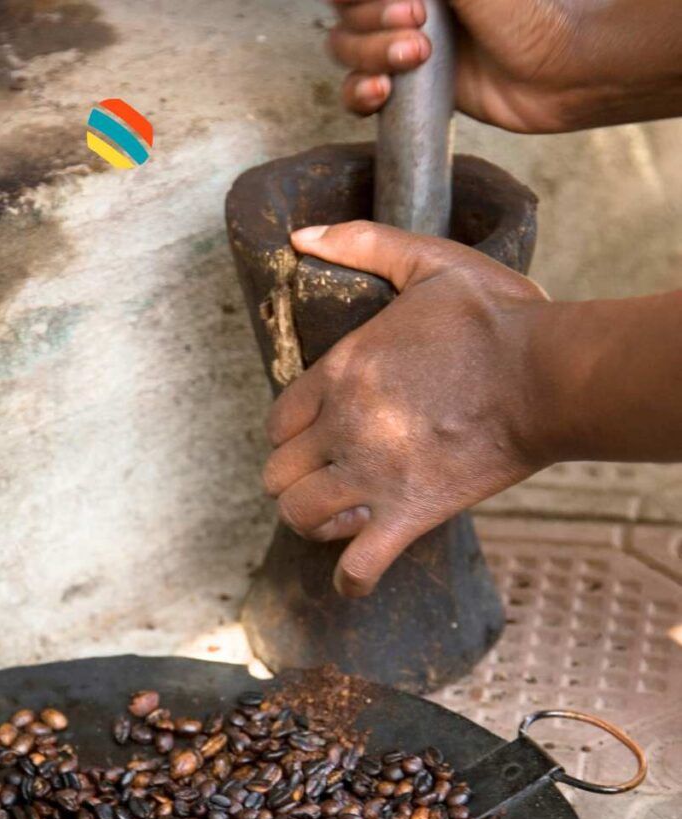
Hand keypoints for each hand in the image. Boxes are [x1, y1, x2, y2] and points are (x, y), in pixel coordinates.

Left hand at [262, 221, 551, 597]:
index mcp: (341, 373)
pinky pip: (360, 564)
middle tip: (321, 480)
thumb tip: (301, 235)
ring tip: (339, 517)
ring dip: (313, 522)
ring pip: (302, 517)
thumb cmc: (495, 320)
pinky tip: (355, 577)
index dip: (289, 436)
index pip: (278, 423)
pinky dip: (352, 579)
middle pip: (279, 476)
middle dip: (293, 481)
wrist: (547, 374)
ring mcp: (374, 474)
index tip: (313, 438)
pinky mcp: (411, 511)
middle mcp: (344, 427)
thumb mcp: (428, 263)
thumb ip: (363, 243)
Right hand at [329, 0, 681, 131]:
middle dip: (372, 20)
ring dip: (369, 54)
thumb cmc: (526, 14)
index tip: (406, 2)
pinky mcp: (408, 94)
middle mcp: (402, 6)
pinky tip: (382, 92)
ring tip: (416, 56)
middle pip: (345, 14)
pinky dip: (360, 93)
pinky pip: (359, 94)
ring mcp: (402, 50)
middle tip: (419, 21)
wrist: (555, 75)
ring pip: (347, 52)